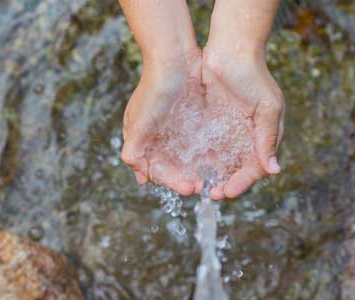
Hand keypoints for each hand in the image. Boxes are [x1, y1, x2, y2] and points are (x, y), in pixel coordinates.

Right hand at [120, 48, 202, 195]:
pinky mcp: (191, 121)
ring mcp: (175, 129)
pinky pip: (199, 144)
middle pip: (172, 168)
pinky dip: (206, 155)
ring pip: (186, 159)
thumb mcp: (140, 121)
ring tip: (214, 179)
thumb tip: (138, 176)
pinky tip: (219, 162)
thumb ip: (135, 149)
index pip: (156, 171)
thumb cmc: (154, 87)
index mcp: (141, 140)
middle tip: (205, 187)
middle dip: (187, 179)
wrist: (174, 56)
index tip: (189, 188)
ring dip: (198, 171)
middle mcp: (157, 138)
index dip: (172, 182)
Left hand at [201, 45, 284, 199]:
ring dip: (211, 176)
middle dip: (224, 184)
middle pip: (236, 170)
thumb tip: (274, 170)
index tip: (226, 192)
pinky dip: (200, 160)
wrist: (231, 48)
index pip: (255, 169)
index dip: (241, 183)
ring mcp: (228, 132)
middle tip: (210, 193)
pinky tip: (190, 168)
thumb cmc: (253, 75)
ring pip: (220, 163)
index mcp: (264, 137)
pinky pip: (205, 147)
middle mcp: (247, 138)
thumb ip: (268, 138)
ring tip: (198, 186)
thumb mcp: (267, 106)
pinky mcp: (210, 124)